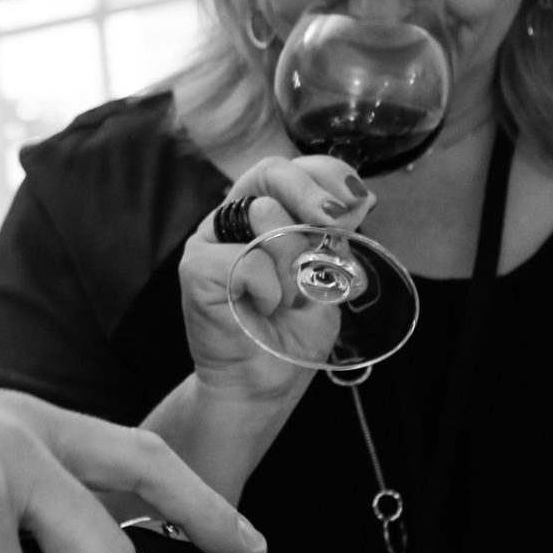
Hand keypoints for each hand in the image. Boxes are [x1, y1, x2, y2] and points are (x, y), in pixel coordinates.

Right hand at [180, 155, 371, 405]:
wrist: (265, 384)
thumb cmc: (292, 333)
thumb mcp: (329, 276)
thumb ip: (334, 237)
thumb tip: (357, 200)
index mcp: (266, 214)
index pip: (293, 168)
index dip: (326, 174)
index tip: (357, 202)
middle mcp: (234, 219)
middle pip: (271, 171)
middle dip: (311, 192)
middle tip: (333, 222)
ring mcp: (210, 240)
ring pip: (266, 216)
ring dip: (294, 265)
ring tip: (288, 300)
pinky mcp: (195, 268)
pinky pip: (249, 259)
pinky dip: (271, 290)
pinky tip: (263, 310)